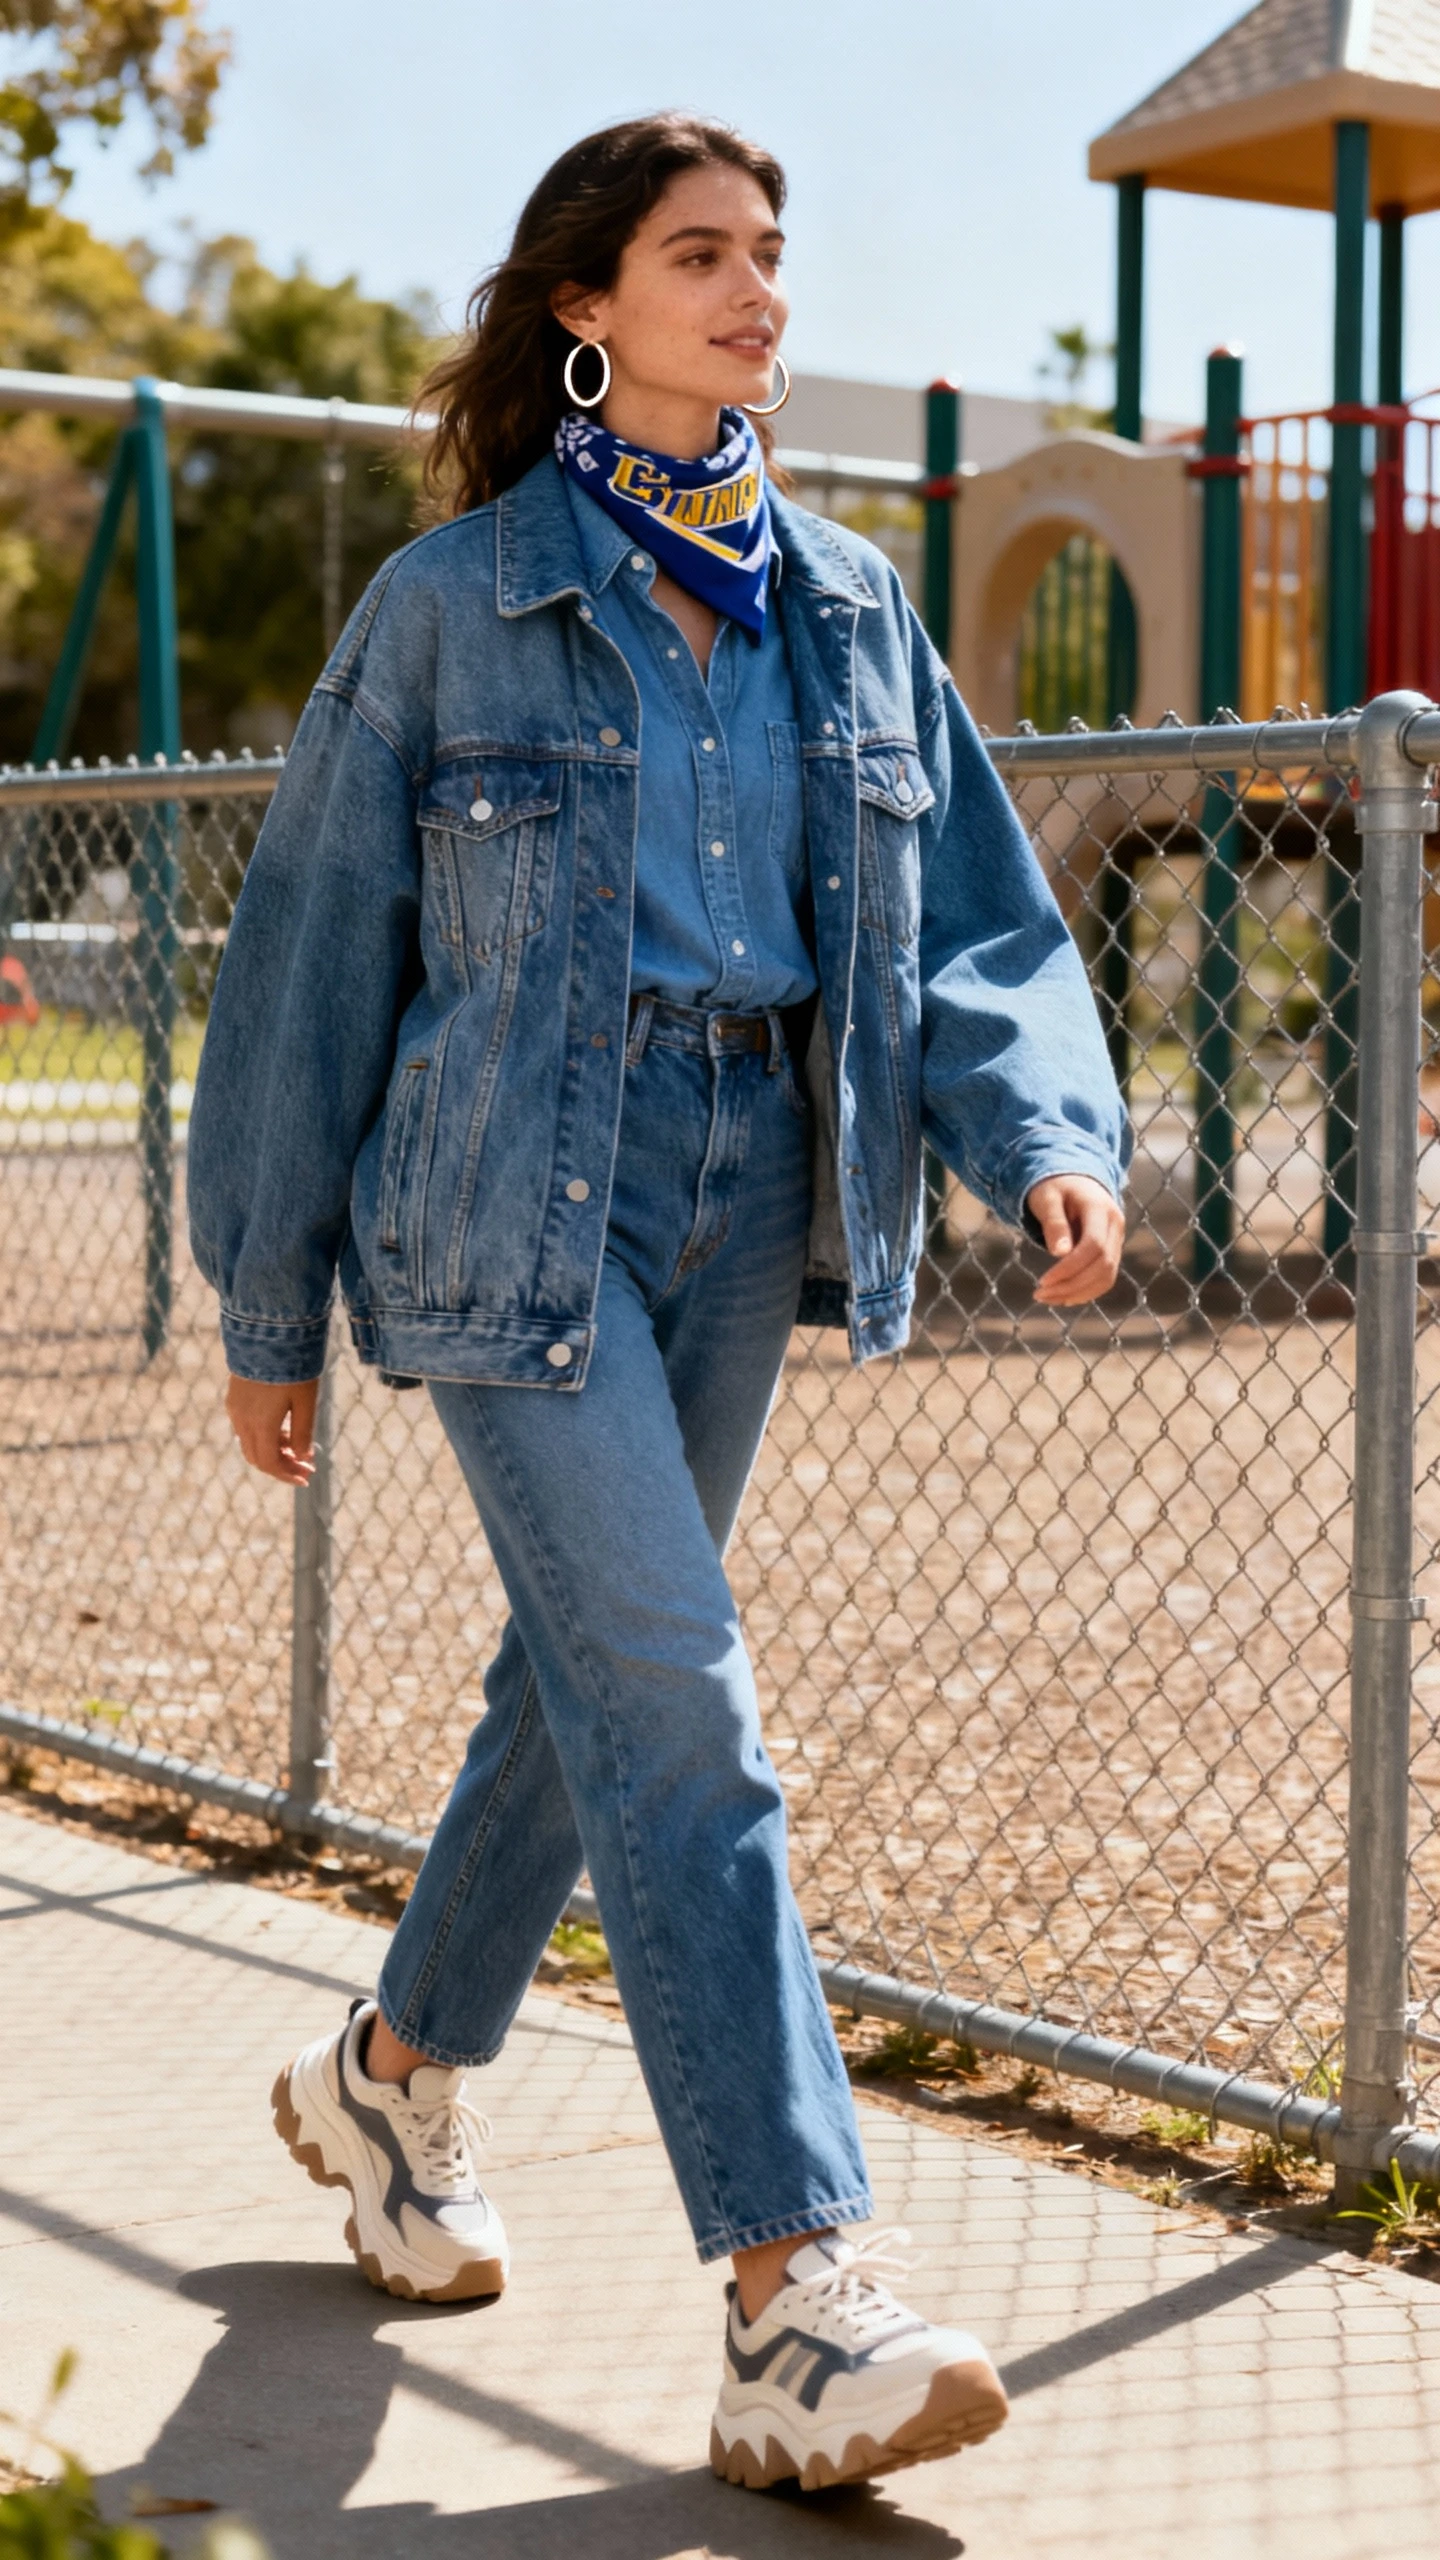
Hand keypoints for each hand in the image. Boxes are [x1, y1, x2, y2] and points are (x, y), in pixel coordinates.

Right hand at [226, 1374, 319, 1485]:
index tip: (306, 1477)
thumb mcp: (306, 1401)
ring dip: (273, 1450)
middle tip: (306, 1466)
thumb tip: (301, 1457)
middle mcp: (242, 1419)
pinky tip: (283, 1428)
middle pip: (257, 1457)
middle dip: (282, 1466)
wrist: (266, 1331)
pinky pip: (245, 1426)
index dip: (287, 1475)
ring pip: (250, 1442)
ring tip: (298, 1447)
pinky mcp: (234, 1396)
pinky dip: (263, 1435)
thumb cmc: (293, 1366)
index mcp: (260, 1424)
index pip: (269, 1463)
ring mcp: (235, 1407)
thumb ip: (303, 1432)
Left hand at [1026, 1174, 1123, 1307]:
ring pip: (1107, 1276)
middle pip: (1103, 1265)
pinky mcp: (1112, 1251)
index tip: (1043, 1281)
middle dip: (1072, 1285)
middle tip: (1039, 1294)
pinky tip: (1063, 1297)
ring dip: (1078, 1293)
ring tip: (1047, 1298)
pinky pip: (1105, 1277)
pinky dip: (1086, 1291)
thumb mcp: (1047, 1198)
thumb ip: (1054, 1223)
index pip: (1093, 1246)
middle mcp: (1115, 1225)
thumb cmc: (1055, 1187)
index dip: (1070, 1268)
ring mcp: (1117, 1239)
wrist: (1074, 1179)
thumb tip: (1059, 1253)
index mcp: (1100, 1208)